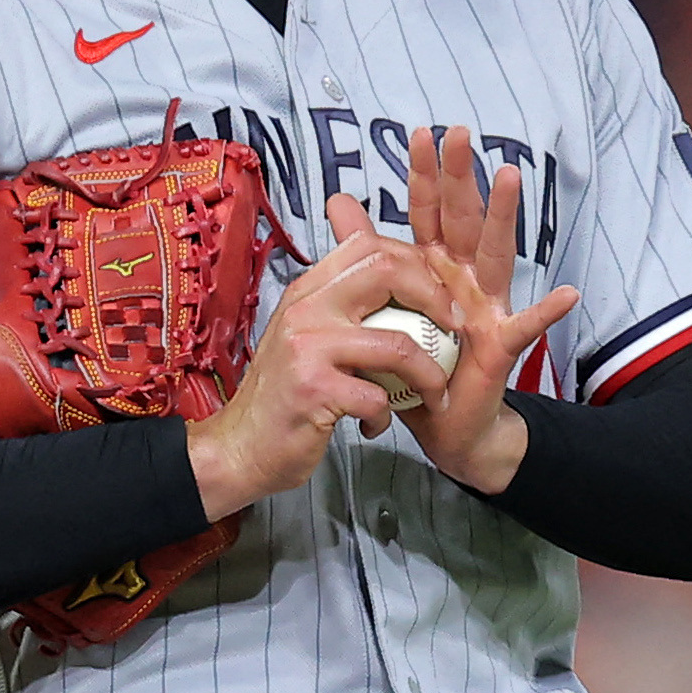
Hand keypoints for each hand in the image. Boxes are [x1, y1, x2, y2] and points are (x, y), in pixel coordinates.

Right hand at [185, 203, 463, 517]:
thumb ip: (340, 305)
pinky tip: (375, 424)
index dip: (416, 262)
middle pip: (386, 270)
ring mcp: (308, 348)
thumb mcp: (305, 335)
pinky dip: (386, 415)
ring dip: (429, 373)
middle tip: (453, 328)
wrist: (238, 447)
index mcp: (308, 291)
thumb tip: (389, 273)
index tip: (438, 294)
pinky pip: (378, 396)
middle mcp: (306, 309)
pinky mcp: (314, 391)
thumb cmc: (281, 395)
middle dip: (435, 297)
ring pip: (397, 343)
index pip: (369, 245)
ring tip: (435, 392)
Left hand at [396, 124, 579, 492]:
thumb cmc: (420, 360)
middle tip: (458, 133)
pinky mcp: (503, 345)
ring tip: (510, 176)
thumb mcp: (385, 300)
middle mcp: (466, 278)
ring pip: (496, 254)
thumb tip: (339, 199)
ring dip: (503, 215)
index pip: (429, 213)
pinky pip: (527, 326)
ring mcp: (489, 307)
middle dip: (460, 176)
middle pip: (463, 219)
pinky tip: (567, 294)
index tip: (420, 134)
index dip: (425, 175)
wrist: (445, 421)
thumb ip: (365, 249)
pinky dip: (547, 311)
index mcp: (437, 267)